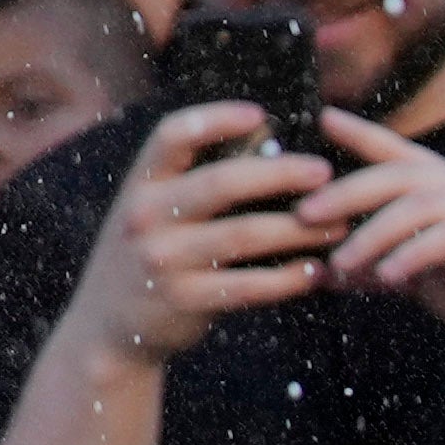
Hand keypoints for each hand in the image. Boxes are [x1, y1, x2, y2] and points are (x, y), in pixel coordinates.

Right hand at [66, 100, 334, 367]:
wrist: (105, 329)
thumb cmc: (147, 256)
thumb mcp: (150, 212)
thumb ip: (191, 184)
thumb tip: (271, 150)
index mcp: (140, 185)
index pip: (173, 136)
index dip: (216, 118)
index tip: (260, 115)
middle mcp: (146, 217)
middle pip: (222, 182)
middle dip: (281, 173)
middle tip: (325, 172)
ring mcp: (164, 261)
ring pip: (245, 235)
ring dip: (299, 229)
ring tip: (338, 225)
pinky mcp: (185, 302)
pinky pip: (249, 285)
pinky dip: (289, 278)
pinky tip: (316, 272)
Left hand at [296, 116, 444, 364]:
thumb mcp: (421, 278)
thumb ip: (381, 263)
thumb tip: (327, 269)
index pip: (400, 154)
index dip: (363, 133)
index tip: (324, 118)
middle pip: (399, 175)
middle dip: (347, 192)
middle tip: (305, 215)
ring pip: (420, 205)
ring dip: (372, 235)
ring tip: (341, 264)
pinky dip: (413, 255)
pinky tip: (387, 278)